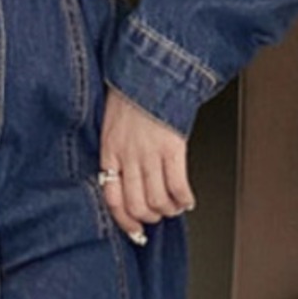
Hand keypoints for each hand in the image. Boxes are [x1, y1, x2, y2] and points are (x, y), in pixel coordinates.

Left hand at [99, 83, 195, 241]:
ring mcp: (150, 154)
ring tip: (174, 207)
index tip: (133, 229)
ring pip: (158, 201)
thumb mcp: (110, 124)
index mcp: (110, 151)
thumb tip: (123, 176)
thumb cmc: (130, 93)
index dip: (123, 220)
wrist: (149, 69)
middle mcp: (128, 157)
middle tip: (157, 216)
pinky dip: (184, 198)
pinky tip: (187, 199)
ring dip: (168, 210)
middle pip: (137, 205)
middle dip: (149, 217)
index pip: (111, 198)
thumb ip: (115, 151)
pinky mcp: (173, 148)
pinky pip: (178, 185)